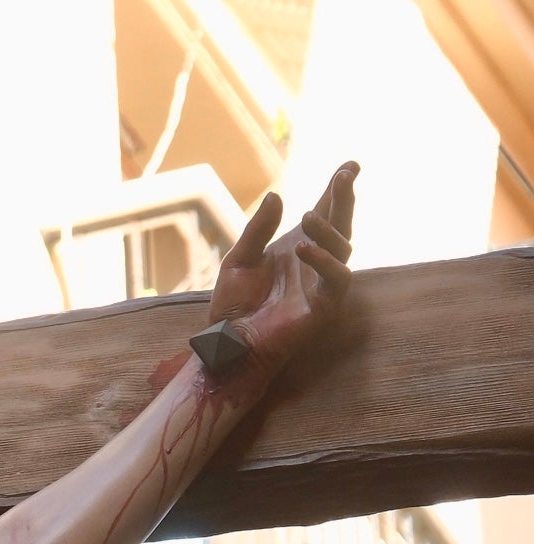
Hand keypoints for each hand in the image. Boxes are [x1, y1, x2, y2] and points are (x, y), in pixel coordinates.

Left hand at [201, 164, 355, 368]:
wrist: (228, 343)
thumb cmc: (233, 306)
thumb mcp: (239, 261)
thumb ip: (257, 230)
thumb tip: (275, 196)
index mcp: (298, 248)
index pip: (325, 213)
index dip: (338, 190)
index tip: (349, 165)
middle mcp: (316, 262)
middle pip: (341, 224)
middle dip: (344, 198)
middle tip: (345, 174)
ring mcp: (323, 283)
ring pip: (342, 247)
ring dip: (327, 228)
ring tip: (308, 216)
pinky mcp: (325, 306)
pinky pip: (337, 279)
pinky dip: (325, 261)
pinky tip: (306, 248)